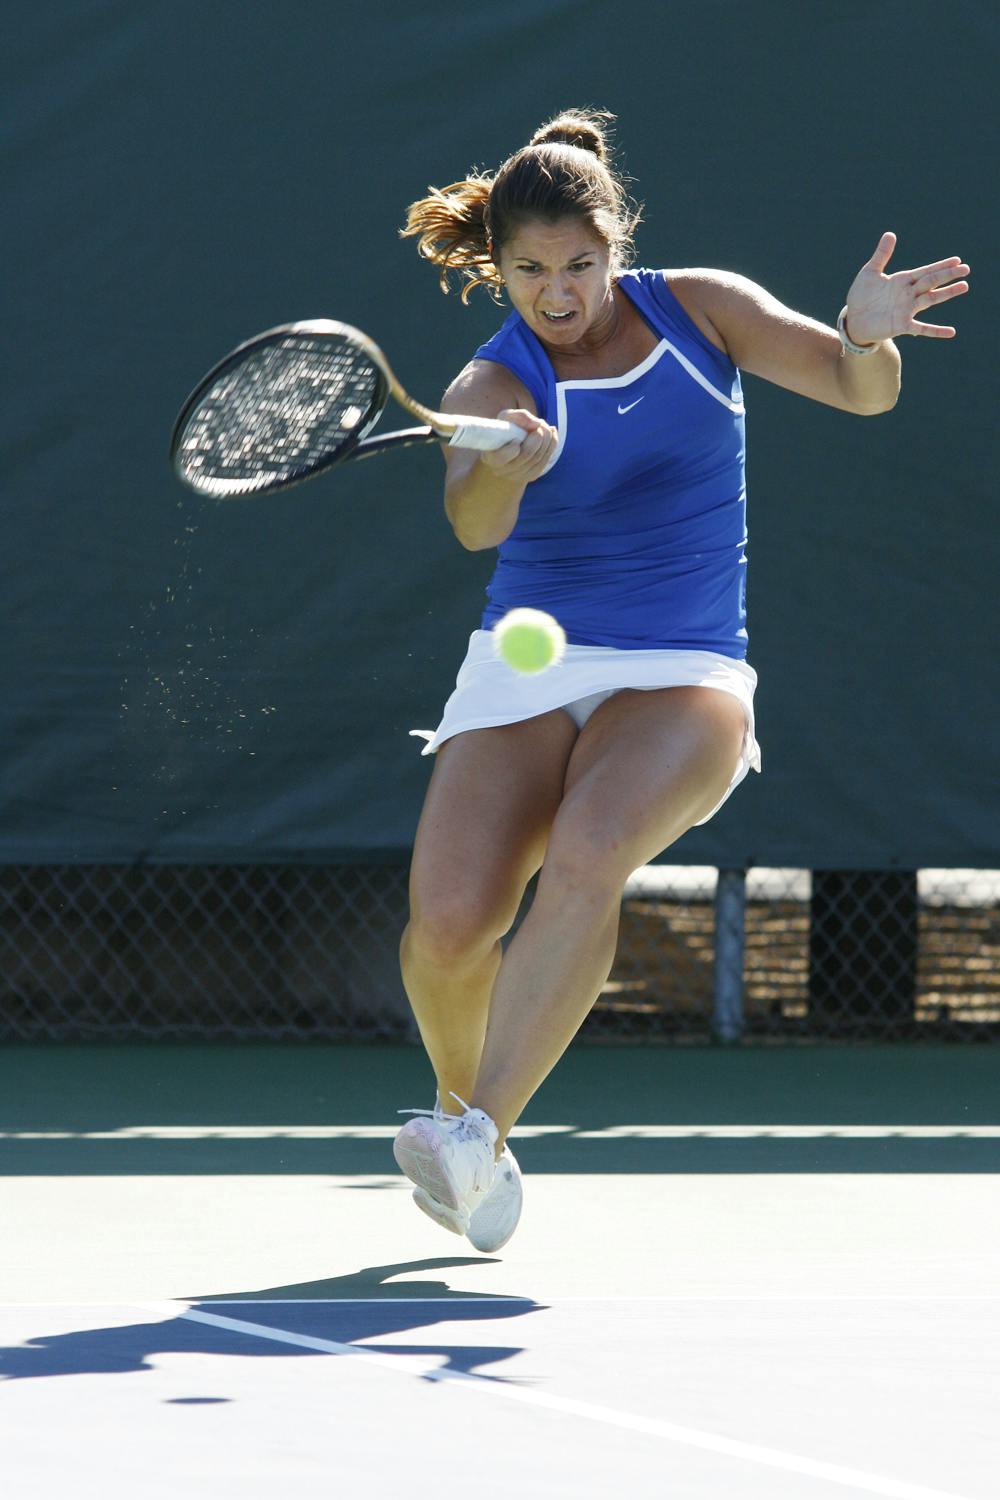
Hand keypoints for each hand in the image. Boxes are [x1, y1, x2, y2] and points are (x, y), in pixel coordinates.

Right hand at [480, 409, 557, 481]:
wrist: (507, 447)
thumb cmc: (504, 430)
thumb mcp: (506, 418)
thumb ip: (519, 417)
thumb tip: (537, 424)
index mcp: (492, 458)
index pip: (503, 456)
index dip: (514, 446)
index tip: (517, 437)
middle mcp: (503, 471)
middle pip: (526, 455)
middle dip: (538, 436)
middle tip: (540, 424)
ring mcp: (518, 476)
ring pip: (538, 458)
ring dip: (547, 439)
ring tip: (545, 426)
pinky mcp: (531, 476)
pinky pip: (545, 462)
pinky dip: (552, 445)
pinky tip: (552, 433)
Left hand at [843, 232, 969, 345]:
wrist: (853, 319)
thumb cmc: (862, 296)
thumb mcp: (870, 272)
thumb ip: (882, 255)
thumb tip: (890, 234)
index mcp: (903, 280)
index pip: (926, 271)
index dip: (941, 265)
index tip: (957, 260)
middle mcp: (908, 294)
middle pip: (932, 282)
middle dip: (948, 275)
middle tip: (966, 269)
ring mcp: (907, 310)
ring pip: (931, 299)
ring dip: (947, 293)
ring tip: (964, 287)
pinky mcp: (902, 325)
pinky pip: (922, 328)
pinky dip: (936, 331)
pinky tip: (951, 332)